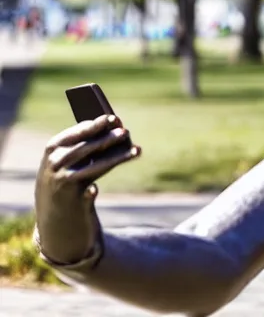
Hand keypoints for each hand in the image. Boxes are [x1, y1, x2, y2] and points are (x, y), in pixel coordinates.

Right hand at [34, 115, 140, 264]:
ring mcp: (63, 185)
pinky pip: (85, 195)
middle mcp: (55, 166)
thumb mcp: (69, 163)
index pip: (76, 133)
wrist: (56, 219)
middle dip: (108, 139)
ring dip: (116, 158)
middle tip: (125, 131)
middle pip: (87, 149)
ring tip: (136, 151)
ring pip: (94, 169)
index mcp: (53, 150)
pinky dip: (89, 192)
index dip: (95, 125)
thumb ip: (89, 147)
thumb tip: (117, 131)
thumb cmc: (68, 182)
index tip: (113, 118)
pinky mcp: (73, 203)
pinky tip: (93, 190)